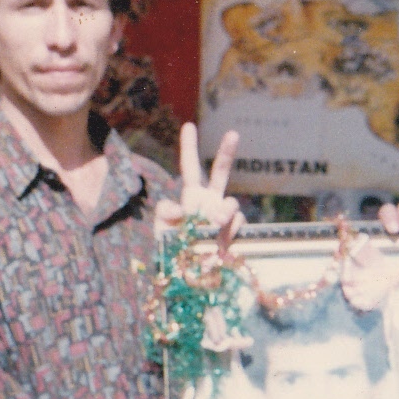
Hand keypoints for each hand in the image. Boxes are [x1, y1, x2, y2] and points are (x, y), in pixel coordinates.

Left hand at [155, 123, 242, 242]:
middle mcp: (210, 201)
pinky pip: (237, 224)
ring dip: (224, 211)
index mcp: (192, 195)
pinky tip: (219, 243)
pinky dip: (229, 230)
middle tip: (233, 133)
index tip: (189, 125)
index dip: (189, 147)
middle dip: (227, 152)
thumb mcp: (161, 226)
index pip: (190, 166)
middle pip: (221, 172)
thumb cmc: (172, 246)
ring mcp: (224, 217)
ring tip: (214, 221)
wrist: (187, 272)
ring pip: (232, 203)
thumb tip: (178, 207)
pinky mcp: (233, 232)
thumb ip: (165, 211)